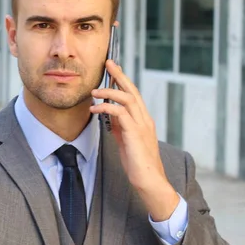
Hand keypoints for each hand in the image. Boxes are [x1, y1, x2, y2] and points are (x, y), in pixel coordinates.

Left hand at [89, 60, 178, 220]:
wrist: (149, 180)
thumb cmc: (137, 163)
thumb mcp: (125, 140)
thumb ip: (119, 126)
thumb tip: (109, 113)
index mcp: (143, 120)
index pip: (134, 94)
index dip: (123, 80)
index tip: (113, 68)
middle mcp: (145, 119)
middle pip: (133, 90)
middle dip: (120, 75)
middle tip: (108, 63)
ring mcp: (142, 126)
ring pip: (128, 99)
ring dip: (109, 91)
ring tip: (94, 91)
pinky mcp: (135, 134)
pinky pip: (120, 114)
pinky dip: (106, 107)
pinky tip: (95, 108)